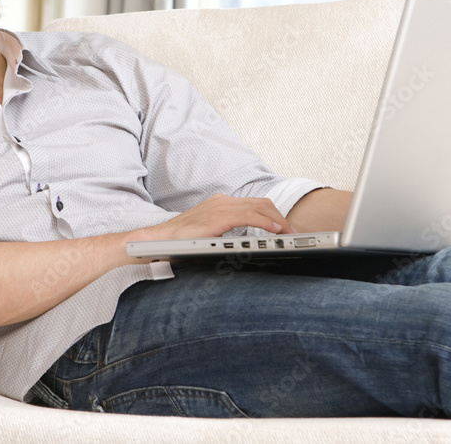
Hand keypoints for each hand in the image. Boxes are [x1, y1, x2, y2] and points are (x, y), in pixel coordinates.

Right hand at [128, 193, 287, 242]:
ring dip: (278, 220)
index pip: (254, 204)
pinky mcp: (218, 217)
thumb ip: (225, 235)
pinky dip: (265, 222)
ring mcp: (220, 207)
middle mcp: (222, 201)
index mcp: (221, 204)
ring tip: (290, 234)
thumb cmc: (179, 243)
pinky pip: (249, 216)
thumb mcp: (207, 235)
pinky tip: (275, 230)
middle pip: (262, 203)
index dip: (273, 215)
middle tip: (294, 234)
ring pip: (259, 207)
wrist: (156, 241)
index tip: (286, 229)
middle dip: (281, 217)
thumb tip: (244, 249)